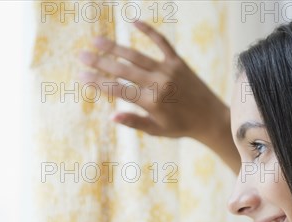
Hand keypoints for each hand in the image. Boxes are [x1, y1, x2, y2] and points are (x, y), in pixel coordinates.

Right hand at [79, 20, 228, 140]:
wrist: (211, 118)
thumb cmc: (181, 127)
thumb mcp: (156, 129)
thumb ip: (133, 121)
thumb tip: (111, 116)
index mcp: (151, 102)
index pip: (117, 90)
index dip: (97, 82)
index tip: (81, 76)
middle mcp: (158, 83)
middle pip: (122, 70)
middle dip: (99, 62)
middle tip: (81, 55)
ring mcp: (169, 70)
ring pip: (136, 55)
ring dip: (115, 47)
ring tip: (96, 40)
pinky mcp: (178, 61)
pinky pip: (162, 42)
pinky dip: (148, 31)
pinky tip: (133, 21)